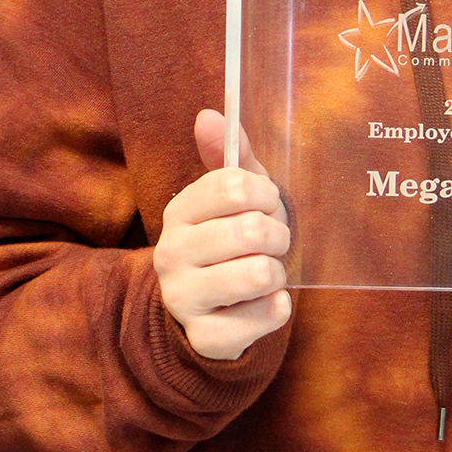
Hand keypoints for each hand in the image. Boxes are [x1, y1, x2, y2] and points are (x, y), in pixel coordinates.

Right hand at [153, 109, 291, 359]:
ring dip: (277, 273)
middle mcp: (172, 253)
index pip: (234, 186)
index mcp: (179, 211)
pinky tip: (261, 305)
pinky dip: (278, 309)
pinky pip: (267, 315)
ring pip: (260, 274)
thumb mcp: (232, 199)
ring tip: (265, 274)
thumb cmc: (229, 244)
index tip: (266, 204)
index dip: (266, 194)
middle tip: (271, 244)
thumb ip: (230, 156)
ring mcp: (184, 299)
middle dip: (279, 236)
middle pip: (252, 230)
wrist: (209, 315)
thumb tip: (211, 114)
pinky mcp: (205, 338)